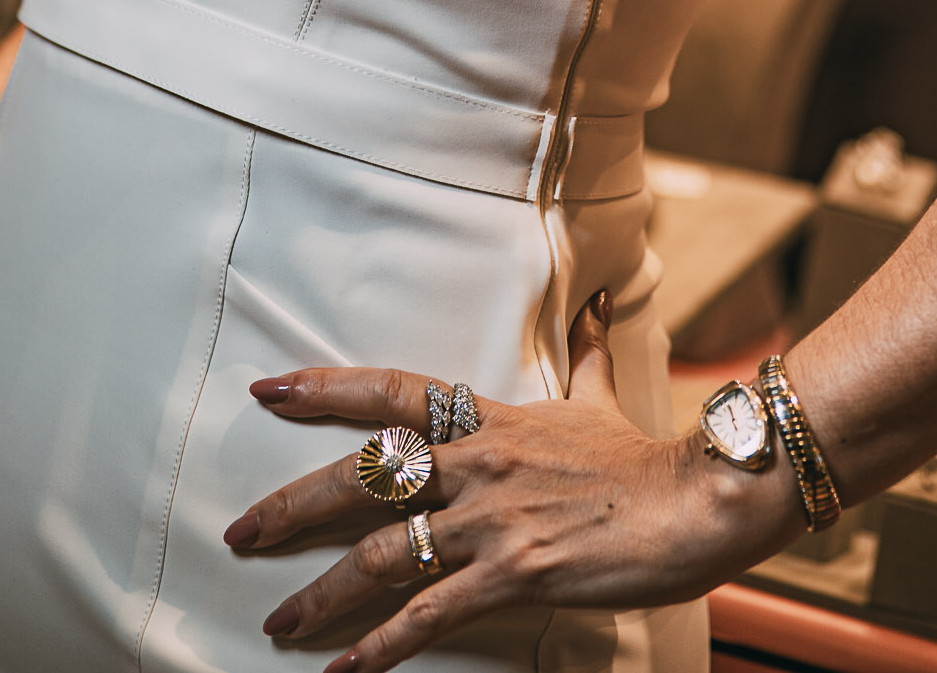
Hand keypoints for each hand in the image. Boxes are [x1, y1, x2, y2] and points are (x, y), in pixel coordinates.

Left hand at [223, 295, 783, 671]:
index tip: (266, 390)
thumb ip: (588, 352)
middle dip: (291, 505)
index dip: (325, 389)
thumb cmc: (647, 455)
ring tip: (276, 623)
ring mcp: (491, 519)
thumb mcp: (603, 394)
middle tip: (238, 533)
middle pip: (363, 476)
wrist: (699, 499)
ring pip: (379, 553)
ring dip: (321, 594)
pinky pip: (429, 615)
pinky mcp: (513, 574)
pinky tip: (344, 672)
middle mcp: (477, 463)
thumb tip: (601, 300)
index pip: (391, 393)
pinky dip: (380, 647)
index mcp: (489, 419)